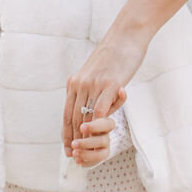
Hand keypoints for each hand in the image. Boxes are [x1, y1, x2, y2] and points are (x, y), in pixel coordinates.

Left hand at [63, 28, 148, 154]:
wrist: (126, 36)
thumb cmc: (113, 55)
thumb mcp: (94, 73)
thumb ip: (88, 88)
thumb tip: (86, 104)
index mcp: (75, 82)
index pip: (66, 114)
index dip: (66, 133)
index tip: (67, 148)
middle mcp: (81, 84)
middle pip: (74, 118)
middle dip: (74, 139)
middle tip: (75, 156)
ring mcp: (95, 84)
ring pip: (86, 116)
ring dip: (86, 136)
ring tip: (87, 151)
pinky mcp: (110, 84)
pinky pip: (101, 108)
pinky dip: (99, 124)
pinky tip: (101, 134)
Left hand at [70, 112, 117, 166]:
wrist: (82, 128)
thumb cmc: (80, 119)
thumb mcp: (80, 115)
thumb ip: (80, 117)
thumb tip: (78, 127)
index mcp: (104, 122)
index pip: (106, 124)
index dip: (95, 127)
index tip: (81, 128)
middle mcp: (106, 135)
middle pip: (102, 141)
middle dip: (87, 144)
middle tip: (73, 144)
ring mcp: (104, 147)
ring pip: (100, 154)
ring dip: (86, 155)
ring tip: (74, 153)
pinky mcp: (100, 155)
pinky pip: (95, 162)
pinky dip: (86, 162)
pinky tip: (77, 160)